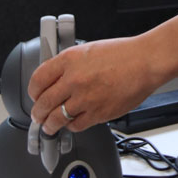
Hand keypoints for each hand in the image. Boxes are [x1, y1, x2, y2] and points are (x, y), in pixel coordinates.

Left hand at [28, 36, 155, 133]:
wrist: (146, 61)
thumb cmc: (123, 54)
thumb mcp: (88, 50)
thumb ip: (69, 64)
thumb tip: (55, 79)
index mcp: (69, 59)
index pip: (37, 80)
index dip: (32, 92)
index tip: (34, 96)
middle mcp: (74, 79)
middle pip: (43, 102)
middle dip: (37, 113)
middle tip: (38, 116)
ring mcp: (85, 98)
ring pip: (56, 118)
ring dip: (49, 125)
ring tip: (49, 127)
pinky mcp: (98, 113)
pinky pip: (76, 125)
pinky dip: (71, 126)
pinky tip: (72, 124)